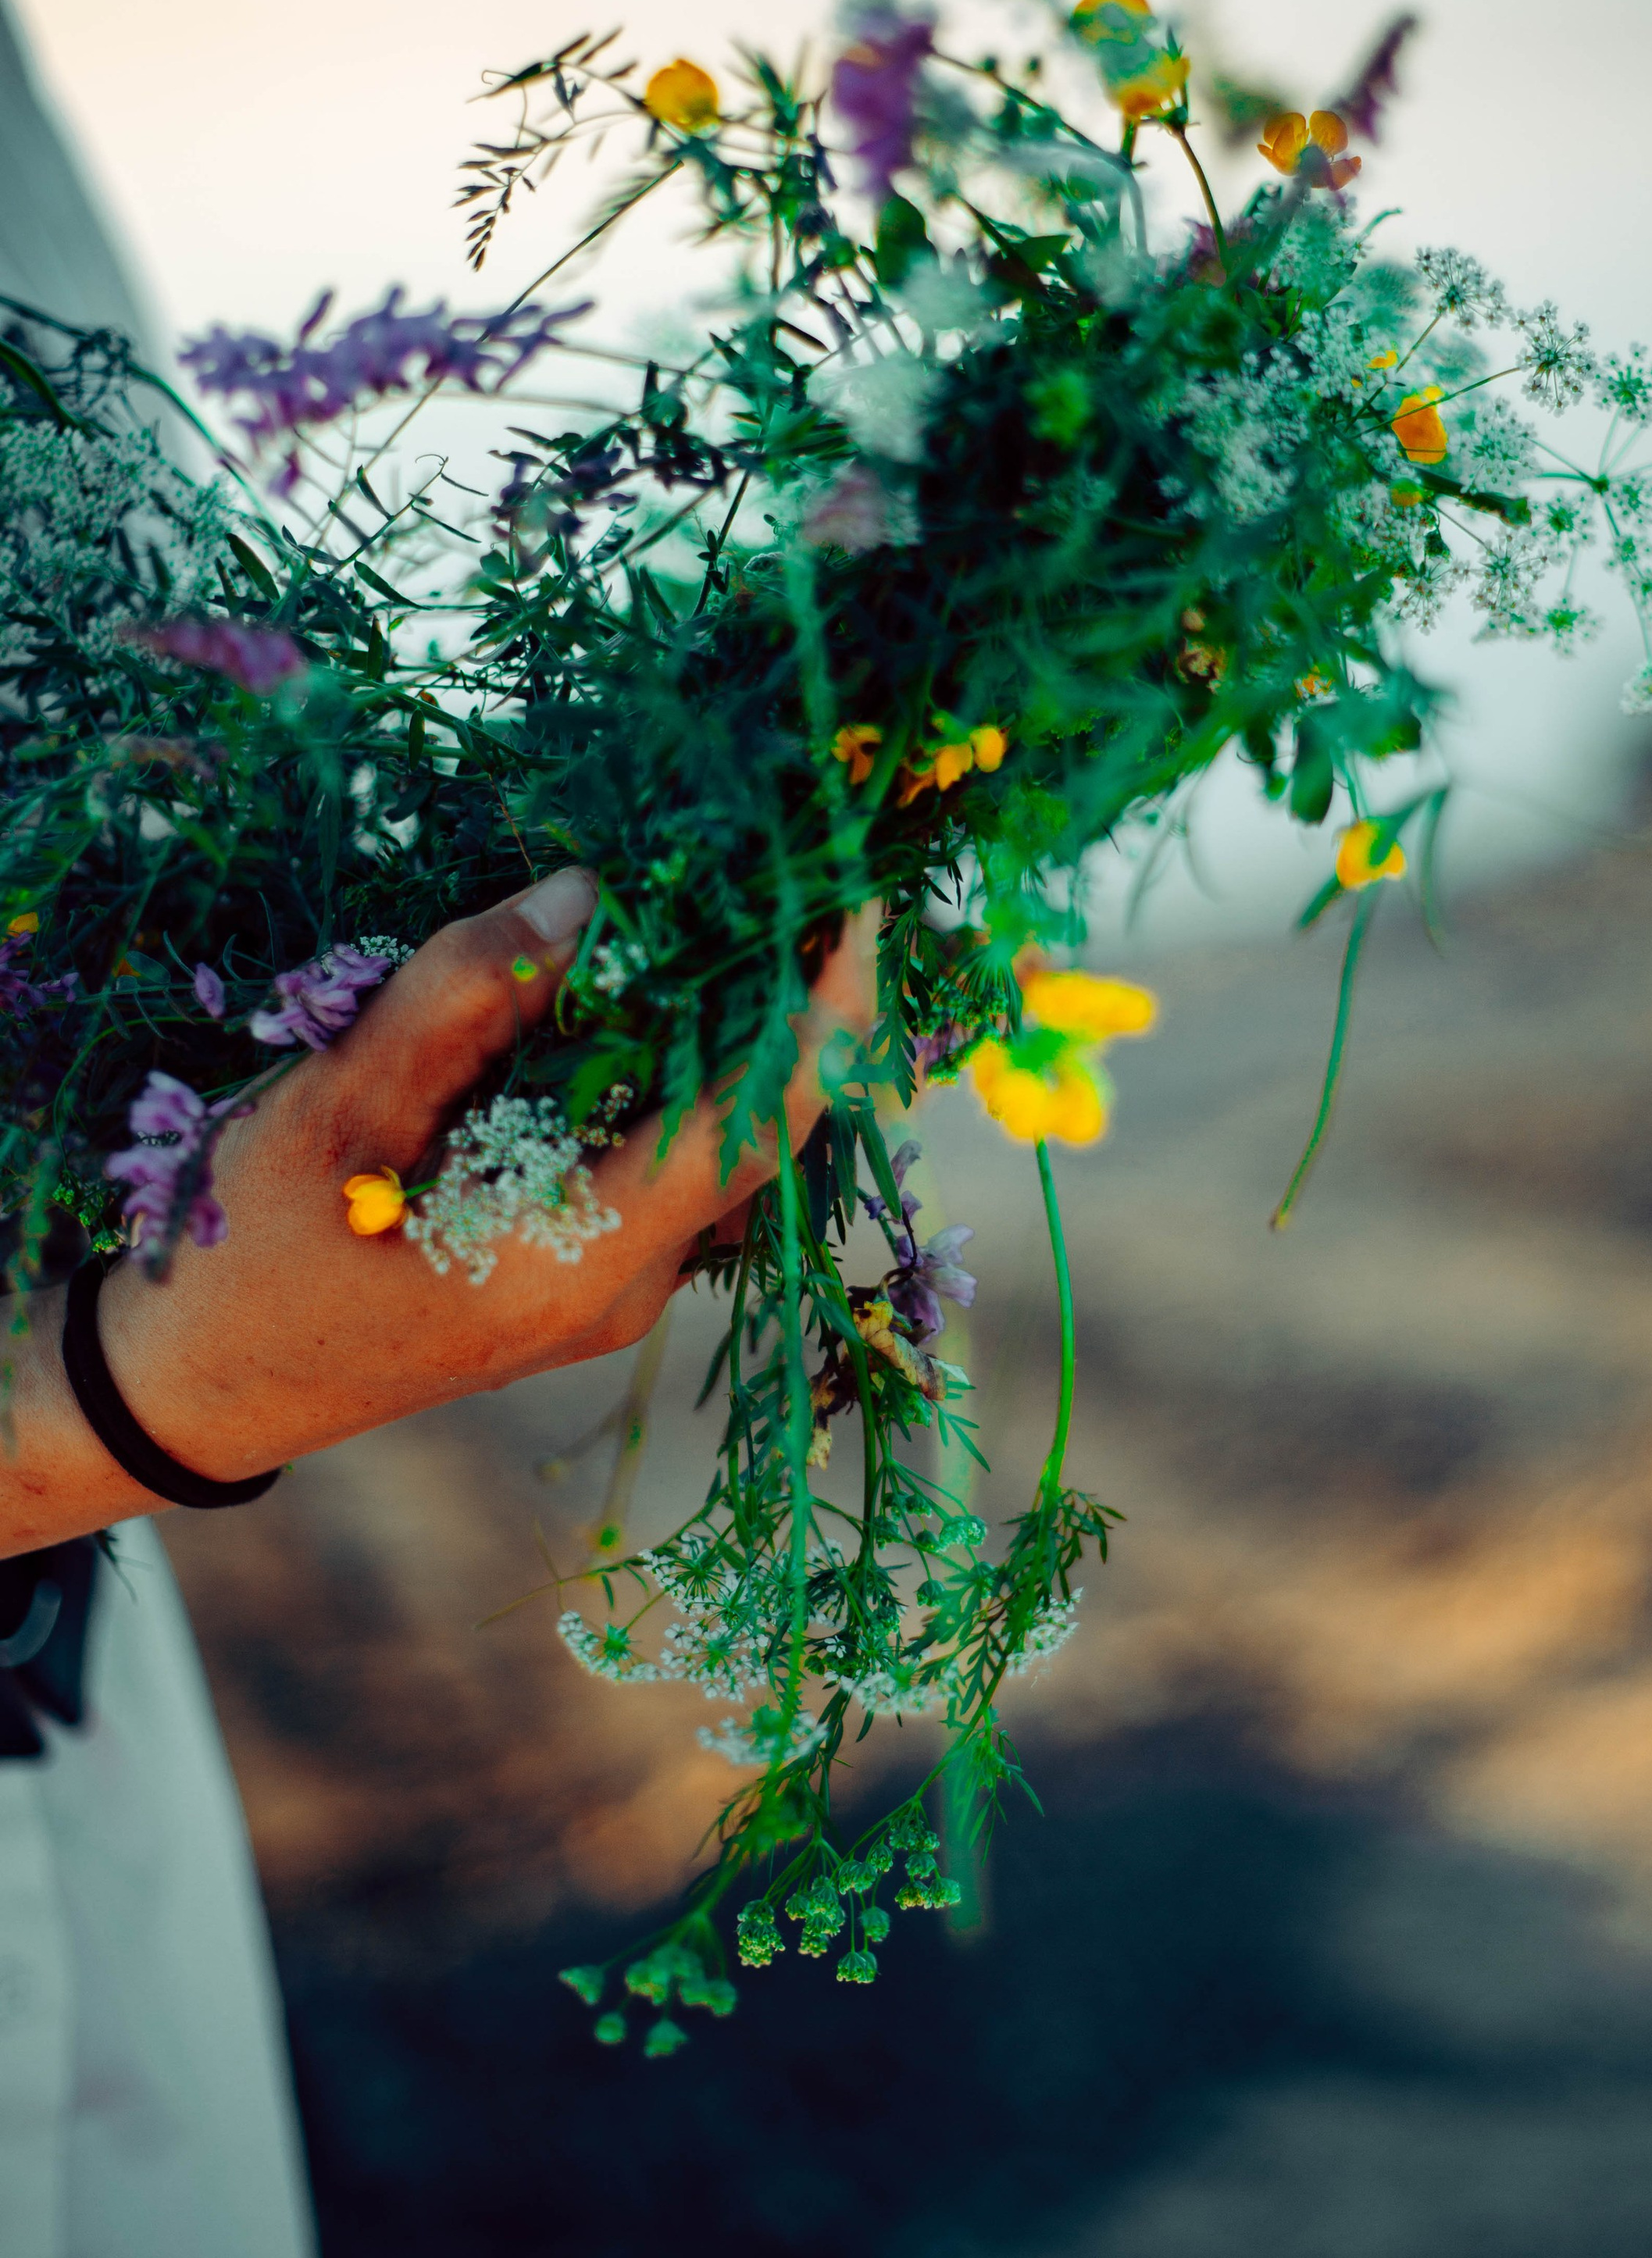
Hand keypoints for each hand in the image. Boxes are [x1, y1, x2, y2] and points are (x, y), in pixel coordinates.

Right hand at [2, 871, 875, 1550]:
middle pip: (756, 1129)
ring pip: (714, 1144)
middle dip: (789, 1000)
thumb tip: (589, 894)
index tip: (856, 896)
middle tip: (785, 871)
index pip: (761, 1123)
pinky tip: (643, 995)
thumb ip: (463, 998)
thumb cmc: (250, 1254)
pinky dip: (674, 1075)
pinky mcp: (576, 1273)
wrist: (189, 1387)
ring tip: (728, 910)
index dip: (829, 1009)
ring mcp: (607, 1288)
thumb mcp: (337, 1109)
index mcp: (586, 1255)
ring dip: (731, 1034)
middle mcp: (626, 1284)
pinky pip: (662, 1160)